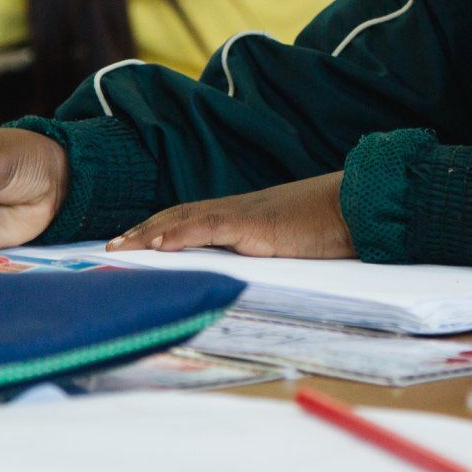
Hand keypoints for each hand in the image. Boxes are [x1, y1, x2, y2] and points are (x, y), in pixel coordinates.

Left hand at [106, 174, 352, 259]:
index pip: (193, 215)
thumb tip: (260, 266)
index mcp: (246, 213)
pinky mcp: (254, 224)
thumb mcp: (294, 240)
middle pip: (179, 214)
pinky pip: (209, 226)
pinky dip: (179, 234)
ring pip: (185, 218)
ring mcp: (245, 214)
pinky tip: (158, 245)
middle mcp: (239, 209)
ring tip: (121, 247)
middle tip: (113, 245)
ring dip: (149, 232)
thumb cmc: (334, 225)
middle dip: (143, 230)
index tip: (136, 239)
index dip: (162, 226)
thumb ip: (271, 248)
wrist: (358, 206)